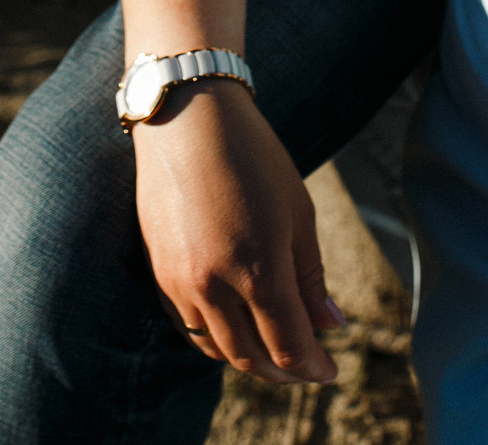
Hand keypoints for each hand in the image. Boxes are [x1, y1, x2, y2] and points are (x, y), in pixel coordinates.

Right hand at [132, 80, 344, 384]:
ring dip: (247, 359)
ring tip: (271, 353)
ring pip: (214, 347)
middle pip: (250, 356)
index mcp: (257, 270)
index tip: (330, 371)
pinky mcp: (157, 270)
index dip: (312, 366)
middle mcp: (213, 285)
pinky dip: (213, 337)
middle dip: (282, 371)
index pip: (288, 346)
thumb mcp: (296, 212)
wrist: (186, 116)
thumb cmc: (252, 156)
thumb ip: (310, 276)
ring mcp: (178, 280)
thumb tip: (330, 326)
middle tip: (304, 369)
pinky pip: (186, 323)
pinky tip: (232, 327)